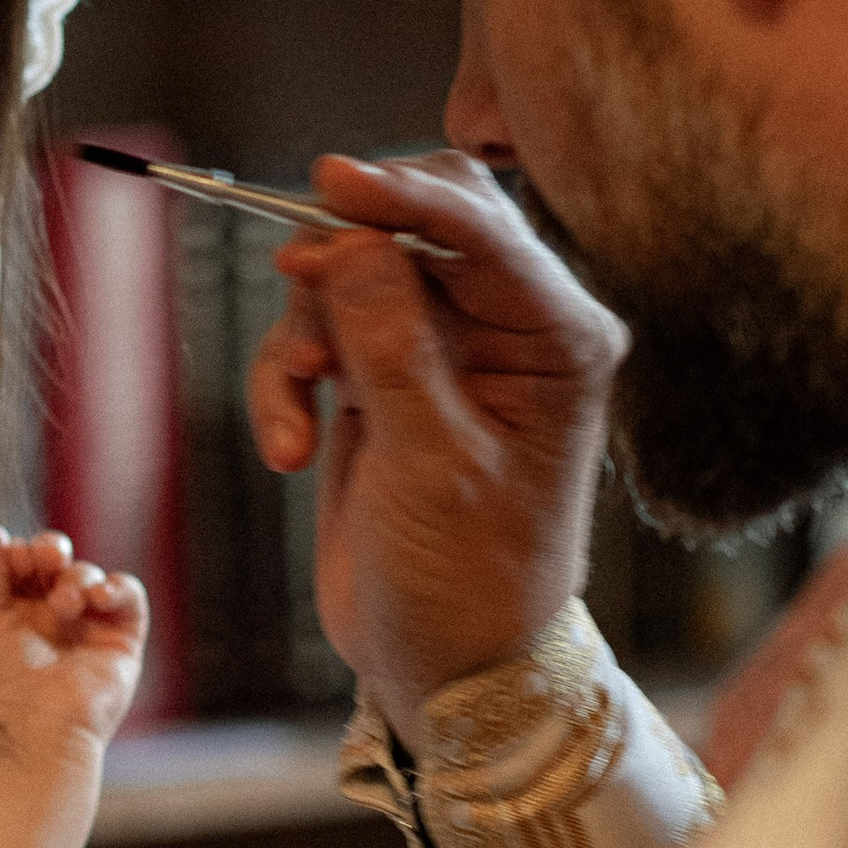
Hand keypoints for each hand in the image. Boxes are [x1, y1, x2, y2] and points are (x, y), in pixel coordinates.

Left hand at [0, 524, 147, 759]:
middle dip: (50, 548)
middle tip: (45, 557)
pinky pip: (128, 595)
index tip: (12, 557)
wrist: (26, 737)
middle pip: (56, 560)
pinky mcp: (119, 643)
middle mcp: (47, 620)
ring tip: (63, 604)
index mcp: (7, 614)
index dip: (19, 551)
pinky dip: (115, 586)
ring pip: (89, 575)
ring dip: (77, 577)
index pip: (19, 562)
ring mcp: (85, 630)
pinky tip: (95, 598)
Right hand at [247, 150, 624, 735]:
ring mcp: (443, 350)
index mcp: (559, 339)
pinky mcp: (385, 378)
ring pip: (351, 276)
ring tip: (297, 418)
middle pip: (418, 224)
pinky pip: (319, 333)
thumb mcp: (432, 465)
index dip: (405, 195)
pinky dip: (287, 383)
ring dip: (304, 339)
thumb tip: (347, 242)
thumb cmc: (471, 583)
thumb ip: (391, 346)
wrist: (445, 665)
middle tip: (296, 274)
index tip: (331, 182)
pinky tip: (292, 450)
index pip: (485, 228)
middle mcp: (508, 329)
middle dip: (346, 254)